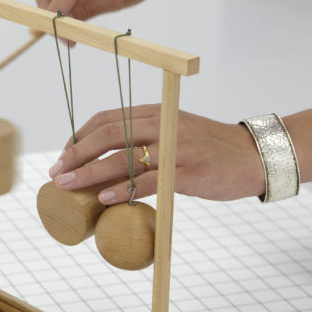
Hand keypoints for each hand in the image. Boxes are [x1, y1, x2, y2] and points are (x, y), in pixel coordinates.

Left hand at [46, 105, 266, 203]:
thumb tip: (110, 162)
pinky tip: (104, 198)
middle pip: (108, 134)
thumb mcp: (176, 132)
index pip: (108, 118)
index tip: (64, 155)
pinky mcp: (187, 171)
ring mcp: (175, 147)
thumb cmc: (212, 150)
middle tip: (56, 173)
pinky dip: (122, 189)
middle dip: (76, 153)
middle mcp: (163, 125)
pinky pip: (147, 180)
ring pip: (122, 157)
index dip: (80, 136)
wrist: (254, 157)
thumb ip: (148, 139)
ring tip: (67, 185)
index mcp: (157, 112)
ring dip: (89, 172)